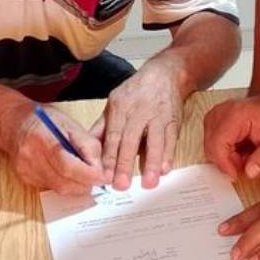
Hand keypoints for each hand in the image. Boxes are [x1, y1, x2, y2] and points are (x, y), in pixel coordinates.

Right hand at [6, 104, 104, 194]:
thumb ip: (86, 143)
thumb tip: (100, 167)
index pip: (68, 166)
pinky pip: (51, 188)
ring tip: (85, 173)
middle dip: (86, 183)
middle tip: (98, 177)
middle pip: (64, 182)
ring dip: (77, 185)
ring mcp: (26, 171)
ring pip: (59, 189)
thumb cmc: (42, 119)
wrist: (14, 123)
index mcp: (42, 138)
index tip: (104, 176)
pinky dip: (65, 183)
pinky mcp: (26, 179)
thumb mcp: (69, 122)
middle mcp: (31, 158)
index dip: (88, 174)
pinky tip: (67, 173)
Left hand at [93, 61, 183, 189]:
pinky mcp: (173, 121)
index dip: (109, 156)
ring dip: (152, 163)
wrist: (166, 74)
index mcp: (120, 107)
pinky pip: (171, 140)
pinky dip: (169, 155)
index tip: (105, 176)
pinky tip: (165, 170)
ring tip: (149, 184)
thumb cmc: (136, 92)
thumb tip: (86, 149)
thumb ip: (102, 127)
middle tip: (121, 185)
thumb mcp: (114, 103)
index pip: (113, 135)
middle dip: (126, 163)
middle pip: (131, 140)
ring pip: (155, 141)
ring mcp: (158, 116)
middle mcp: (139, 111)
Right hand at [203, 93, 259, 180]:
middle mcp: (220, 113)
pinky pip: (212, 143)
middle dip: (227, 162)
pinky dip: (224, 151)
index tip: (236, 175)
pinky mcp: (213, 121)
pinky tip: (239, 149)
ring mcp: (214, 116)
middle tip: (246, 163)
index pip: (218, 145)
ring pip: (210, 147)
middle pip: (211, 147)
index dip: (224, 164)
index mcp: (235, 114)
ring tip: (245, 154)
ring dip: (226, 157)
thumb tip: (249, 173)